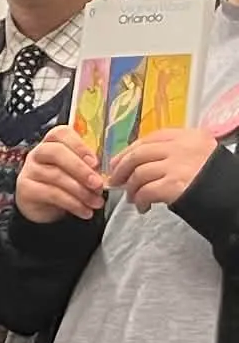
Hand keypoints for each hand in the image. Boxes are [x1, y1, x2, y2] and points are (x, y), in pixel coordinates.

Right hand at [15, 126, 105, 222]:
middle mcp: (38, 153)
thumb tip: (106, 172)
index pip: (61, 133)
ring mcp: (30, 170)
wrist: (44, 206)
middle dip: (80, 169)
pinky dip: (72, 204)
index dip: (79, 145)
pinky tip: (84, 211)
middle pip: (56, 152)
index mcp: (53, 142)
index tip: (95, 161)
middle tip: (98, 184)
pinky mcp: (26, 189)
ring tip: (96, 202)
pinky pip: (51, 194)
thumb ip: (89, 166)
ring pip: (56, 176)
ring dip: (81, 191)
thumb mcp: (77, 171)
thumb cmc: (65, 183)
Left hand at [107, 126, 223, 210]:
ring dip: (131, 188)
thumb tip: (141, 160)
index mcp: (191, 136)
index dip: (130, 150)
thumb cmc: (218, 179)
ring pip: (139, 173)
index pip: (151, 138)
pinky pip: (145, 191)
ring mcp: (178, 165)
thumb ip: (177, 151)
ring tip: (132, 198)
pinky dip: (139, 200)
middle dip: (122, 168)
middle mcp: (183, 147)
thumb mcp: (202, 155)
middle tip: (115, 180)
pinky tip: (142, 206)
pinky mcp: (174, 185)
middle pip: (139, 154)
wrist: (235, 198)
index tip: (119, 161)